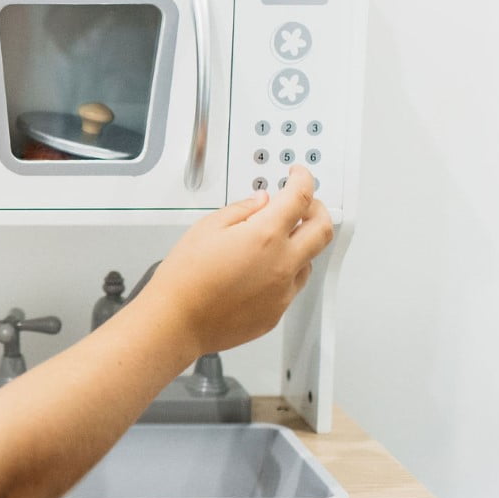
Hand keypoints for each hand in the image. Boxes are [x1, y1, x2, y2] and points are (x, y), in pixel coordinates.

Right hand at [143, 167, 333, 355]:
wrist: (176, 321)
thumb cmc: (185, 278)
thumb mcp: (207, 228)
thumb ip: (241, 210)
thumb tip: (262, 202)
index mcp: (265, 236)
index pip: (300, 198)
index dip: (303, 180)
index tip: (298, 176)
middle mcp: (282, 264)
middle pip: (322, 229)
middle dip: (318, 209)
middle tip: (305, 204)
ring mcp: (282, 292)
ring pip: (309, 260)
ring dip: (301, 244)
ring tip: (276, 242)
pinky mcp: (276, 313)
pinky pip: (291, 287)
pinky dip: (284, 272)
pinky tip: (261, 271)